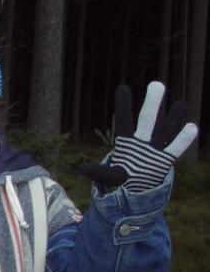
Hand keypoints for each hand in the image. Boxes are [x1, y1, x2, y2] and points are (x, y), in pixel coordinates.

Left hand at [80, 82, 197, 191]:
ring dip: (173, 118)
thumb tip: (80, 169)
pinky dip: (183, 139)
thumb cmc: (121, 176)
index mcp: (124, 141)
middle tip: (156, 85)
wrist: (136, 187)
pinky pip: (176, 148)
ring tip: (180, 105)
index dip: (123, 106)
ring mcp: (155, 147)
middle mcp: (142, 140)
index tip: (122, 87)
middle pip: (147, 119)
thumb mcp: (108, 175)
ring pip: (166, 128)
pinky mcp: (166, 158)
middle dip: (152, 104)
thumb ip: (97, 172)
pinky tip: (191, 127)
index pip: (123, 121)